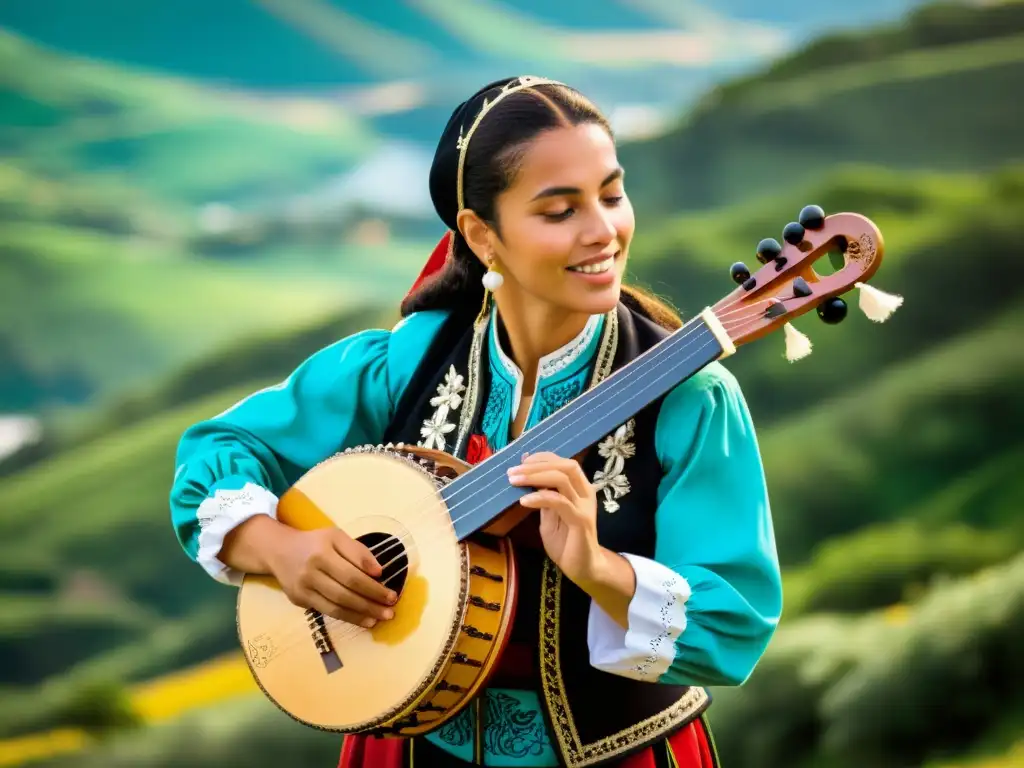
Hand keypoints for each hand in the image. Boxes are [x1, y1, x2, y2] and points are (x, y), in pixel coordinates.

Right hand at [268, 527, 397, 627]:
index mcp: (323, 550)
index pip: (353, 574)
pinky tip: (363, 620)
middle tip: (390, 611)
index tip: (392, 595)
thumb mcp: (337, 536)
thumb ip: (359, 552)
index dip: (373, 587)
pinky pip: (327, 611)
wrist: (279, 550)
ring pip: (336, 606)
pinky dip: (347, 617)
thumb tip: (379, 572)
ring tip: (379, 619)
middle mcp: (311, 570)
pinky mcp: (299, 600)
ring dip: (361, 615)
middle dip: (371, 603)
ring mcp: (303, 587)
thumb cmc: (315, 542)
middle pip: (346, 592)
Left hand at [507, 452, 602, 584]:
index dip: (543, 457)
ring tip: (514, 481)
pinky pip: (559, 502)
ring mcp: (584, 506)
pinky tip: (524, 501)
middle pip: (565, 466)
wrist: (583, 567)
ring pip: (562, 479)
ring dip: (535, 476)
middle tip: (512, 471)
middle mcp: (585, 493)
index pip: (564, 462)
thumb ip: (543, 496)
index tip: (521, 461)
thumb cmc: (566, 542)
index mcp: (580, 488)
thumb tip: (527, 476)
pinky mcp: (580, 521)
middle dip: (537, 465)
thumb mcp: (549, 515)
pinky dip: (540, 497)